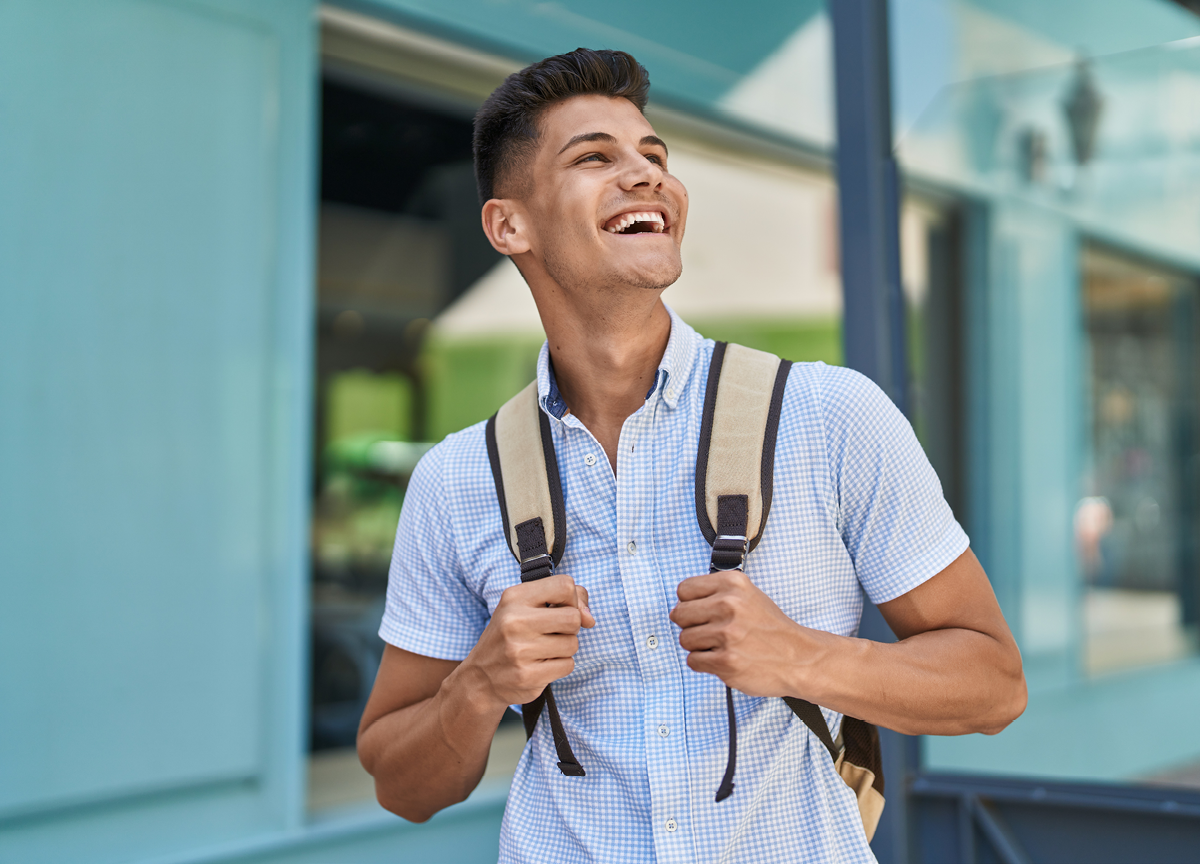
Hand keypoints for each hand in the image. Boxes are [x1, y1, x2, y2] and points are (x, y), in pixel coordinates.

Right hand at [463, 574, 594, 709]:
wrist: (480, 678)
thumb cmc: (510, 636)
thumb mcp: (526, 607)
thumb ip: (565, 600)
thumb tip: (589, 618)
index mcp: (514, 597)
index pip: (565, 585)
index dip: (572, 599)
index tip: (560, 609)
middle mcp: (514, 621)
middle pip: (574, 617)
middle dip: (570, 627)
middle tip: (552, 633)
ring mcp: (519, 650)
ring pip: (573, 644)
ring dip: (564, 649)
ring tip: (543, 650)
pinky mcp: (527, 675)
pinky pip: (567, 665)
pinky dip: (560, 666)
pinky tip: (541, 665)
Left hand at [670, 570, 827, 696]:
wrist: (800, 657)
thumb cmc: (770, 628)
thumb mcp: (748, 595)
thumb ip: (715, 594)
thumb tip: (679, 604)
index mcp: (733, 583)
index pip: (683, 589)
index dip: (688, 603)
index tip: (701, 612)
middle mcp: (729, 605)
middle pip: (678, 614)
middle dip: (690, 625)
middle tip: (710, 631)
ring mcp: (727, 634)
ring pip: (684, 639)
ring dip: (699, 647)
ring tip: (721, 646)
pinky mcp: (726, 661)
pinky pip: (693, 661)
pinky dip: (705, 664)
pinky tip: (724, 659)